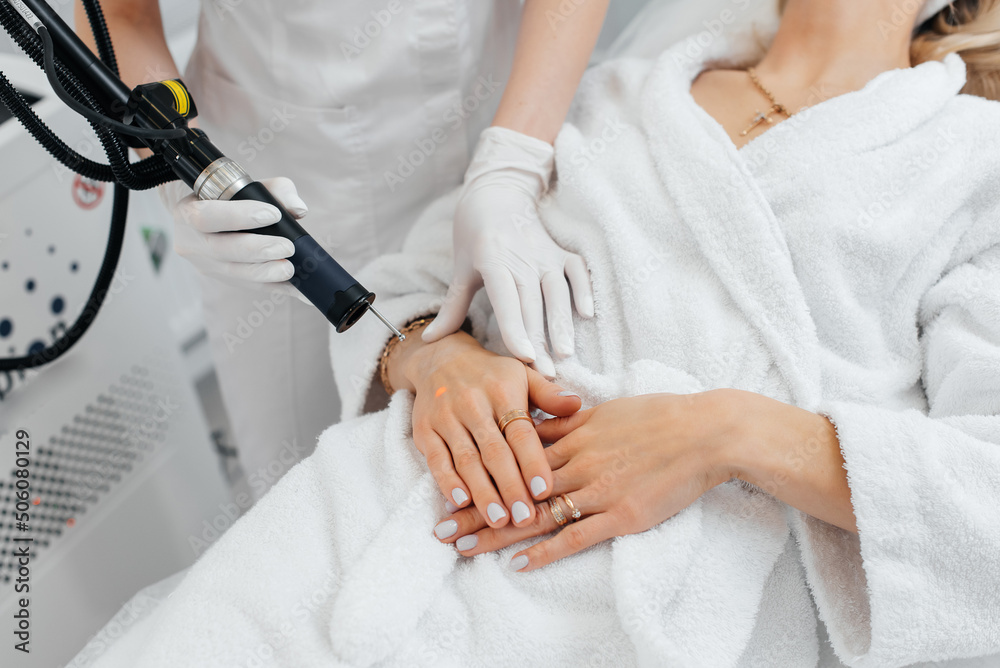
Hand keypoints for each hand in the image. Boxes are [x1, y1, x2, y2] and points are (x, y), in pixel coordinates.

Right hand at [161, 176, 306, 284]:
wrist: (206, 219)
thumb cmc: (230, 198)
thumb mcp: (249, 186)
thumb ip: (276, 190)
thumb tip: (298, 209)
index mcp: (188, 211)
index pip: (207, 216)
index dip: (239, 216)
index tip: (273, 214)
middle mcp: (191, 242)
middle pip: (221, 250)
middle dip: (257, 250)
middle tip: (286, 247)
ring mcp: (204, 264)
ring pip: (234, 273)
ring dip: (264, 272)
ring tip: (289, 268)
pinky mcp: (221, 279)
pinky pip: (249, 286)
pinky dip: (275, 286)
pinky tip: (296, 287)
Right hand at [395, 328, 582, 529]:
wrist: (439, 358)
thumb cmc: (491, 375)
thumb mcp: (522, 376)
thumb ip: (549, 394)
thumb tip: (577, 404)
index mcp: (502, 392)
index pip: (520, 433)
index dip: (532, 462)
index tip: (545, 491)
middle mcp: (473, 404)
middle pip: (494, 452)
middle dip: (510, 487)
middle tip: (525, 518)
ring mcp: (446, 418)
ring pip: (466, 460)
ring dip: (482, 493)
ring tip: (499, 521)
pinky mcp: (425, 430)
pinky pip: (437, 460)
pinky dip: (448, 482)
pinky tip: (461, 503)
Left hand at [422, 127, 593, 377]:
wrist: (497, 191)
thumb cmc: (473, 234)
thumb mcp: (460, 268)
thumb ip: (452, 307)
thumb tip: (429, 341)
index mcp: (493, 260)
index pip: (506, 300)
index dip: (515, 328)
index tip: (524, 356)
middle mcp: (521, 257)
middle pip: (533, 304)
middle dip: (540, 340)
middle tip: (545, 374)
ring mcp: (544, 253)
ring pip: (557, 291)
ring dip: (563, 322)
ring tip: (566, 353)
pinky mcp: (560, 250)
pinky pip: (577, 270)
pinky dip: (584, 289)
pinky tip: (587, 314)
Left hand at [432, 390, 744, 570]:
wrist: (704, 432)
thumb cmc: (659, 417)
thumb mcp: (605, 410)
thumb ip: (567, 421)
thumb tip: (533, 424)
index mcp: (572, 435)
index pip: (513, 459)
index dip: (479, 475)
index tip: (449, 486)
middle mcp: (576, 462)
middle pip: (513, 489)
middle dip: (474, 509)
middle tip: (439, 528)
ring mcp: (597, 489)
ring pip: (536, 514)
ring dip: (495, 533)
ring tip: (462, 547)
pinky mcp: (620, 514)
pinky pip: (575, 537)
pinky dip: (546, 551)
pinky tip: (518, 564)